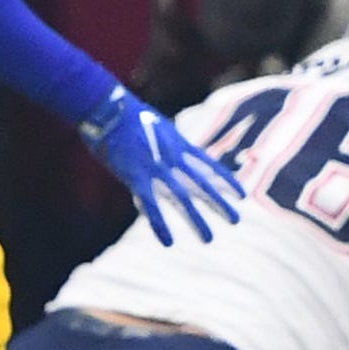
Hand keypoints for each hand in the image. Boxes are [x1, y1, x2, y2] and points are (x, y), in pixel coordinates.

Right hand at [78, 91, 242, 244]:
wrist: (106, 107)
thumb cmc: (124, 115)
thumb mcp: (153, 127)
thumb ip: (162, 146)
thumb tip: (166, 159)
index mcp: (178, 144)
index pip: (209, 164)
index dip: (226, 180)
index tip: (242, 194)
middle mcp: (172, 157)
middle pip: (202, 184)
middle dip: (219, 203)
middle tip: (236, 220)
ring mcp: (156, 168)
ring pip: (182, 198)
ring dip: (196, 220)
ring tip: (208, 239)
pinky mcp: (136, 177)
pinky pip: (151, 205)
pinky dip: (159, 225)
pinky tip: (167, 242)